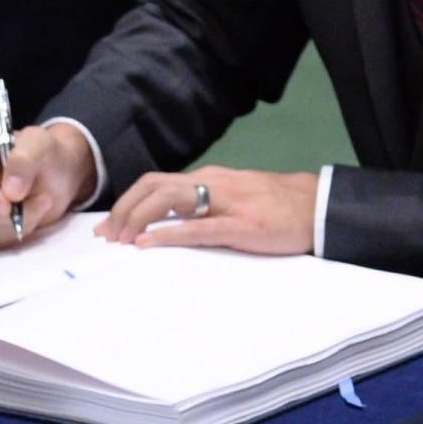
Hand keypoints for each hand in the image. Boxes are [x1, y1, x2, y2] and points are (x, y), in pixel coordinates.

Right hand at [0, 123, 96, 250]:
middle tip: (43, 199)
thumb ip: (25, 160)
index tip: (7, 205)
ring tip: (42, 203)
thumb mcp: (41, 143)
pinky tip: (31, 217)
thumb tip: (10, 192)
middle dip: (7, 213)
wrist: (59, 174)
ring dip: (16, 225)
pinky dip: (13, 235)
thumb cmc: (47, 153)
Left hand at [95, 165, 317, 254]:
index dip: (127, 201)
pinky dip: (167, 235)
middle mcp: (213, 182)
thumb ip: (206, 204)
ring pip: (169, 199)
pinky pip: (197, 228)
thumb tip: (170, 222)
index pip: (157, 182)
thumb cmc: (276, 205)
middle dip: (124, 210)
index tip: (108, 225)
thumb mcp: (236, 198)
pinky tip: (148, 245)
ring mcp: (227, 202)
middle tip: (105, 237)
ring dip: (137, 219)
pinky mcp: (242, 224)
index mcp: (210, 177)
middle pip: (154, 186)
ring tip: (119, 241)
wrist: (316, 205)